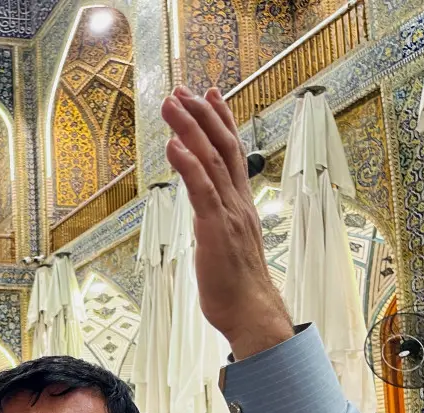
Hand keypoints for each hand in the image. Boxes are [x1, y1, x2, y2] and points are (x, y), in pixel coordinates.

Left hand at [162, 87, 292, 358]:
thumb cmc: (236, 285)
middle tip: (183, 89)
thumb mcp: (227, 245)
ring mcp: (228, 213)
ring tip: (172, 104)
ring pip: (210, 161)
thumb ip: (218, 222)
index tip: (210, 95)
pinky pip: (201, 190)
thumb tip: (206, 214)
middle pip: (222, 147)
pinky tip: (173, 145)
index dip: (221, 122)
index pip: (232, 153)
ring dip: (190, 129)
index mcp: (240, 204)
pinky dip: (187, 165)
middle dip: (202, 115)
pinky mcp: (215, 229)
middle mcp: (238, 201)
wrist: (251, 312)